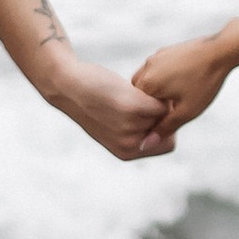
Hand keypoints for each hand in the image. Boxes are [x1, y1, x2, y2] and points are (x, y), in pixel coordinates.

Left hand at [44, 54, 173, 162]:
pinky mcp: (132, 107)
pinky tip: (135, 86)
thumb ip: (138, 134)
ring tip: (135, 93)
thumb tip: (171, 126)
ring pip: (165, 112)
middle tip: (142, 100)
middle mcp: (130, 145)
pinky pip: (159, 100)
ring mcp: (130, 127)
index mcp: (127, 153)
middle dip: (160, 113)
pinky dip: (152, 91)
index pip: (168, 145)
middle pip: (168, 127)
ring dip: (155, 100)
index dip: (163, 128)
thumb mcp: (114, 129)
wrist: (67, 86)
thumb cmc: (93, 104)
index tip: (149, 114)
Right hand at [132, 37, 234, 145]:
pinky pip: (157, 69)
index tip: (171, 117)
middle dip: (153, 103)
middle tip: (174, 107)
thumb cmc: (204, 82)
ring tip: (180, 94)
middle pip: (140, 94)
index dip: (152, 116)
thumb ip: (164, 128)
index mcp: (147, 83)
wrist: (221, 50)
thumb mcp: (187, 111)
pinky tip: (183, 81)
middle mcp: (146, 68)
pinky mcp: (165, 51)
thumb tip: (145, 145)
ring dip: (158, 90)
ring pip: (148, 80)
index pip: (138, 108)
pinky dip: (164, 78)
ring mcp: (156, 57)